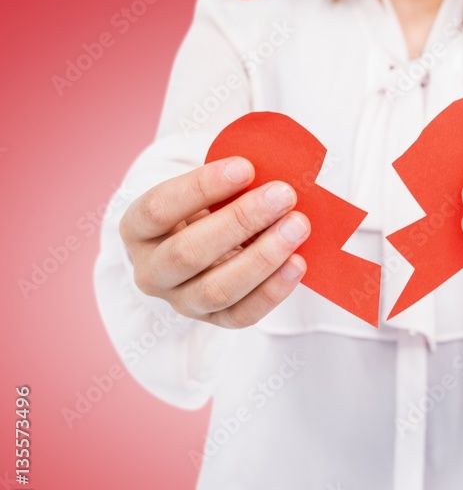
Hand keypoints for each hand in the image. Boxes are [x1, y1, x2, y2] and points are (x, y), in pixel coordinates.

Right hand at [119, 158, 310, 327]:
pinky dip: (273, 290)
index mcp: (137, 230)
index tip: (245, 167)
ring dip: (262, 257)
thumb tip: (270, 179)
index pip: (159, 209)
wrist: (205, 247)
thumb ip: (228, 184)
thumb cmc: (206, 210)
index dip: (201, 187)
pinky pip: (242, 314)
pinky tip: (297, 263)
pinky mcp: (213, 321)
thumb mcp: (204, 192)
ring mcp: (180, 301)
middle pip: (188, 253)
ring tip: (297, 227)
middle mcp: (150, 271)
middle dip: (241, 221)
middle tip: (283, 195)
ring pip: (216, 290)